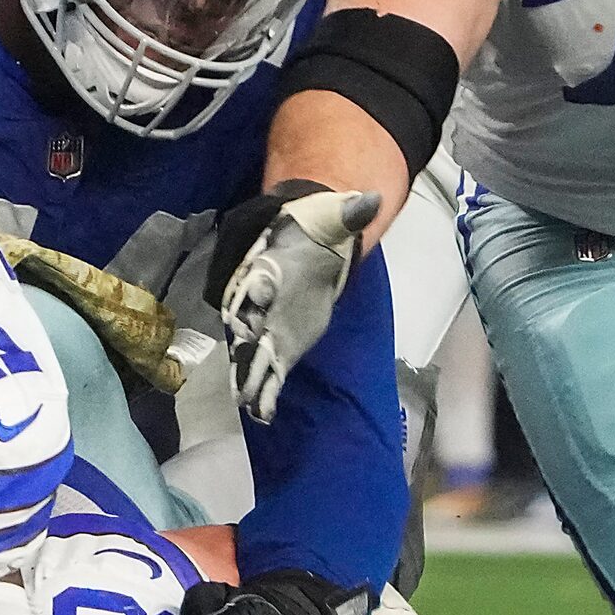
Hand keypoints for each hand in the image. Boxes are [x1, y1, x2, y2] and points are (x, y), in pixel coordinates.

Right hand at [207, 181, 379, 422]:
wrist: (308, 240)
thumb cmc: (315, 227)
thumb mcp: (333, 214)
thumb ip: (348, 212)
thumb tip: (369, 201)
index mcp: (264, 264)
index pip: (255, 278)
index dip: (256, 289)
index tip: (261, 297)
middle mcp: (256, 298)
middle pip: (246, 321)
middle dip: (246, 341)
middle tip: (246, 360)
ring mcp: (264, 324)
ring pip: (251, 350)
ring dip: (249, 373)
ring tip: (245, 398)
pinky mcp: (279, 342)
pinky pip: (267, 368)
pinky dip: (264, 390)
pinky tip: (262, 412)